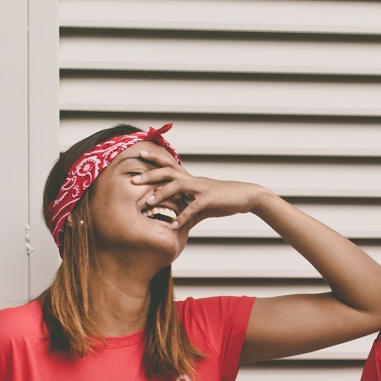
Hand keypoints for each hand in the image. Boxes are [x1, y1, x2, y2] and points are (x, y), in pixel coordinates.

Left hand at [133, 151, 271, 229]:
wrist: (247, 197)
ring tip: (148, 203)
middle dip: (150, 175)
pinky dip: (183, 217)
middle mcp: (194, 180)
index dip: (155, 158)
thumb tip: (176, 223)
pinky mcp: (211, 199)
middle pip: (168, 171)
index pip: (170, 165)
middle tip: (133, 180)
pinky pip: (194, 207)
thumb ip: (188, 211)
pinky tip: (173, 226)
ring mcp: (202, 188)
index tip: (139, 154)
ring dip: (162, 193)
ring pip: (178, 185)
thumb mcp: (204, 204)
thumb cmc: (225, 199)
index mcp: (191, 179)